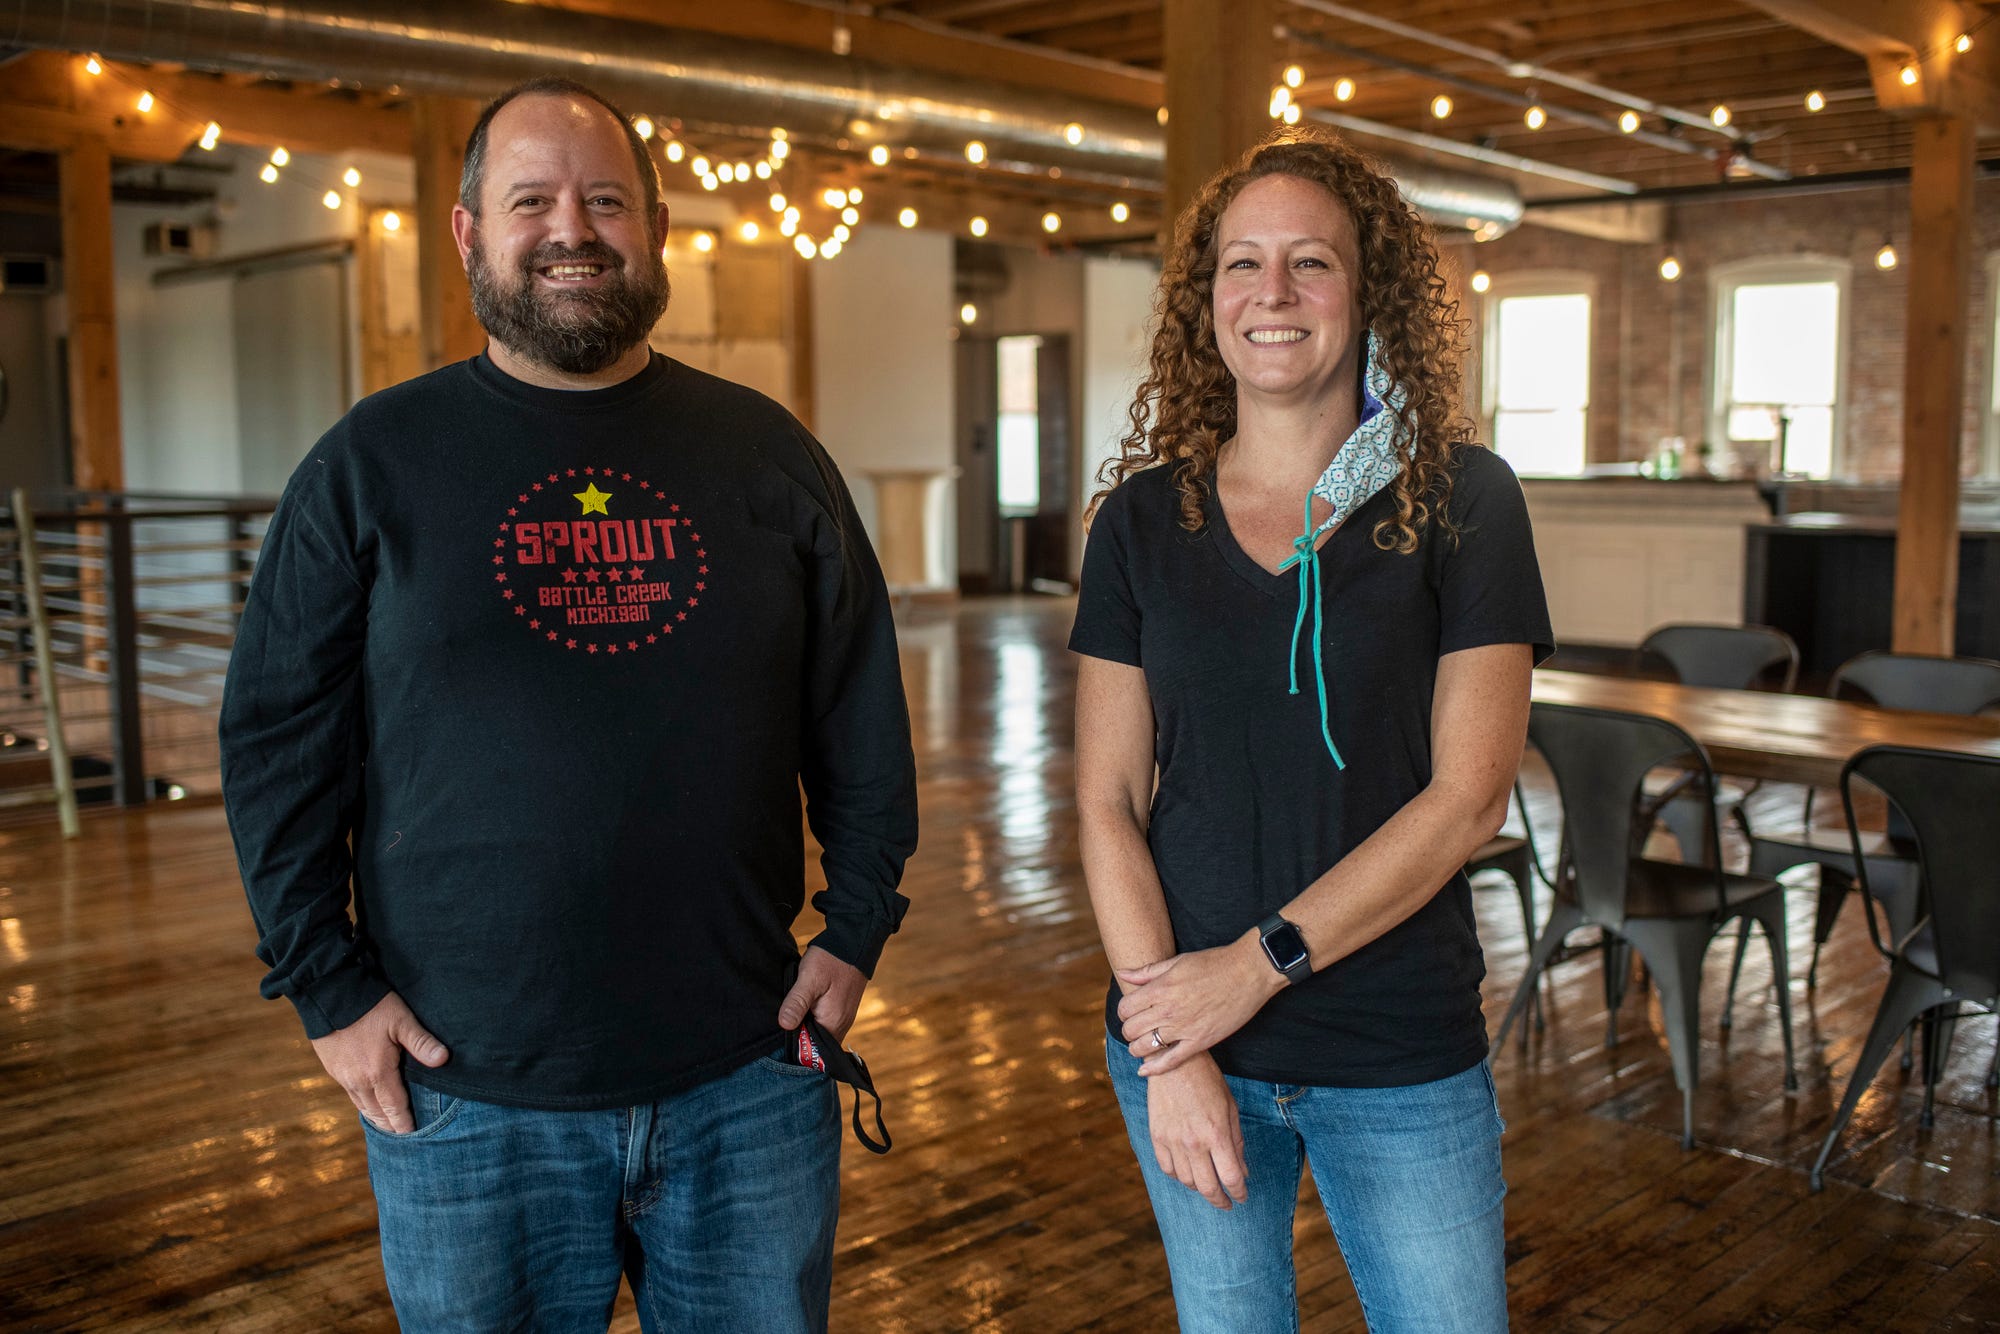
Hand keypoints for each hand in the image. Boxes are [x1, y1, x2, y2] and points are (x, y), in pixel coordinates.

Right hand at [309, 991, 448, 1132]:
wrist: (329, 995)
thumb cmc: (370, 1006)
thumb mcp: (401, 1020)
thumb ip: (422, 1042)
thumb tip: (443, 1060)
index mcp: (377, 1073)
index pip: (395, 1108)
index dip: (405, 1123)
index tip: (413, 1137)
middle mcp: (358, 1081)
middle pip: (377, 1113)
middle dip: (391, 1126)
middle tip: (403, 1136)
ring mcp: (343, 1076)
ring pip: (362, 1106)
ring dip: (376, 1118)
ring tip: (387, 1126)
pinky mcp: (333, 1069)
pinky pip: (351, 1095)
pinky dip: (362, 1105)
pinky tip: (368, 1103)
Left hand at [777, 945, 867, 1042]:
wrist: (854, 942)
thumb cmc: (831, 959)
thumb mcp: (809, 979)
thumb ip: (797, 1003)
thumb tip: (784, 1025)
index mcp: (833, 1022)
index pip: (811, 1049)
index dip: (795, 1045)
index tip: (781, 1034)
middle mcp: (841, 1025)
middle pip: (815, 1043)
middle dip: (799, 1036)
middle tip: (785, 1020)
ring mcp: (844, 1017)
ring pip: (820, 1033)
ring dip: (806, 1026)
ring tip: (793, 1012)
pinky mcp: (842, 1009)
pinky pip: (825, 1023)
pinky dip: (813, 1019)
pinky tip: (804, 1006)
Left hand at [1116, 933, 1284, 1075]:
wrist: (1249, 972)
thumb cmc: (1214, 963)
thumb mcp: (1177, 961)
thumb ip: (1147, 972)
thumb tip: (1122, 973)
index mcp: (1161, 988)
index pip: (1125, 1008)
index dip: (1124, 1011)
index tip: (1130, 1012)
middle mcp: (1168, 1010)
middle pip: (1131, 1029)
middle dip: (1128, 1029)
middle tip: (1135, 1028)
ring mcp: (1184, 1028)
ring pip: (1145, 1047)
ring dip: (1137, 1048)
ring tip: (1140, 1045)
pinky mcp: (1200, 1041)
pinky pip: (1171, 1061)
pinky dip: (1154, 1069)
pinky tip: (1144, 1071)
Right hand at [1146, 1052, 1248, 1209]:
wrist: (1173, 1062)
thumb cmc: (1207, 1081)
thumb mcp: (1230, 1108)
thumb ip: (1236, 1141)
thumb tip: (1242, 1171)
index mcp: (1216, 1134)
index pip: (1231, 1178)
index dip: (1239, 1193)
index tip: (1242, 1197)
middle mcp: (1194, 1142)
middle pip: (1208, 1187)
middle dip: (1220, 1200)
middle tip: (1226, 1203)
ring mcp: (1172, 1141)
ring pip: (1186, 1181)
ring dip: (1200, 1187)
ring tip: (1208, 1183)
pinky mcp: (1157, 1137)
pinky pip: (1167, 1169)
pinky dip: (1178, 1175)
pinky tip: (1187, 1171)